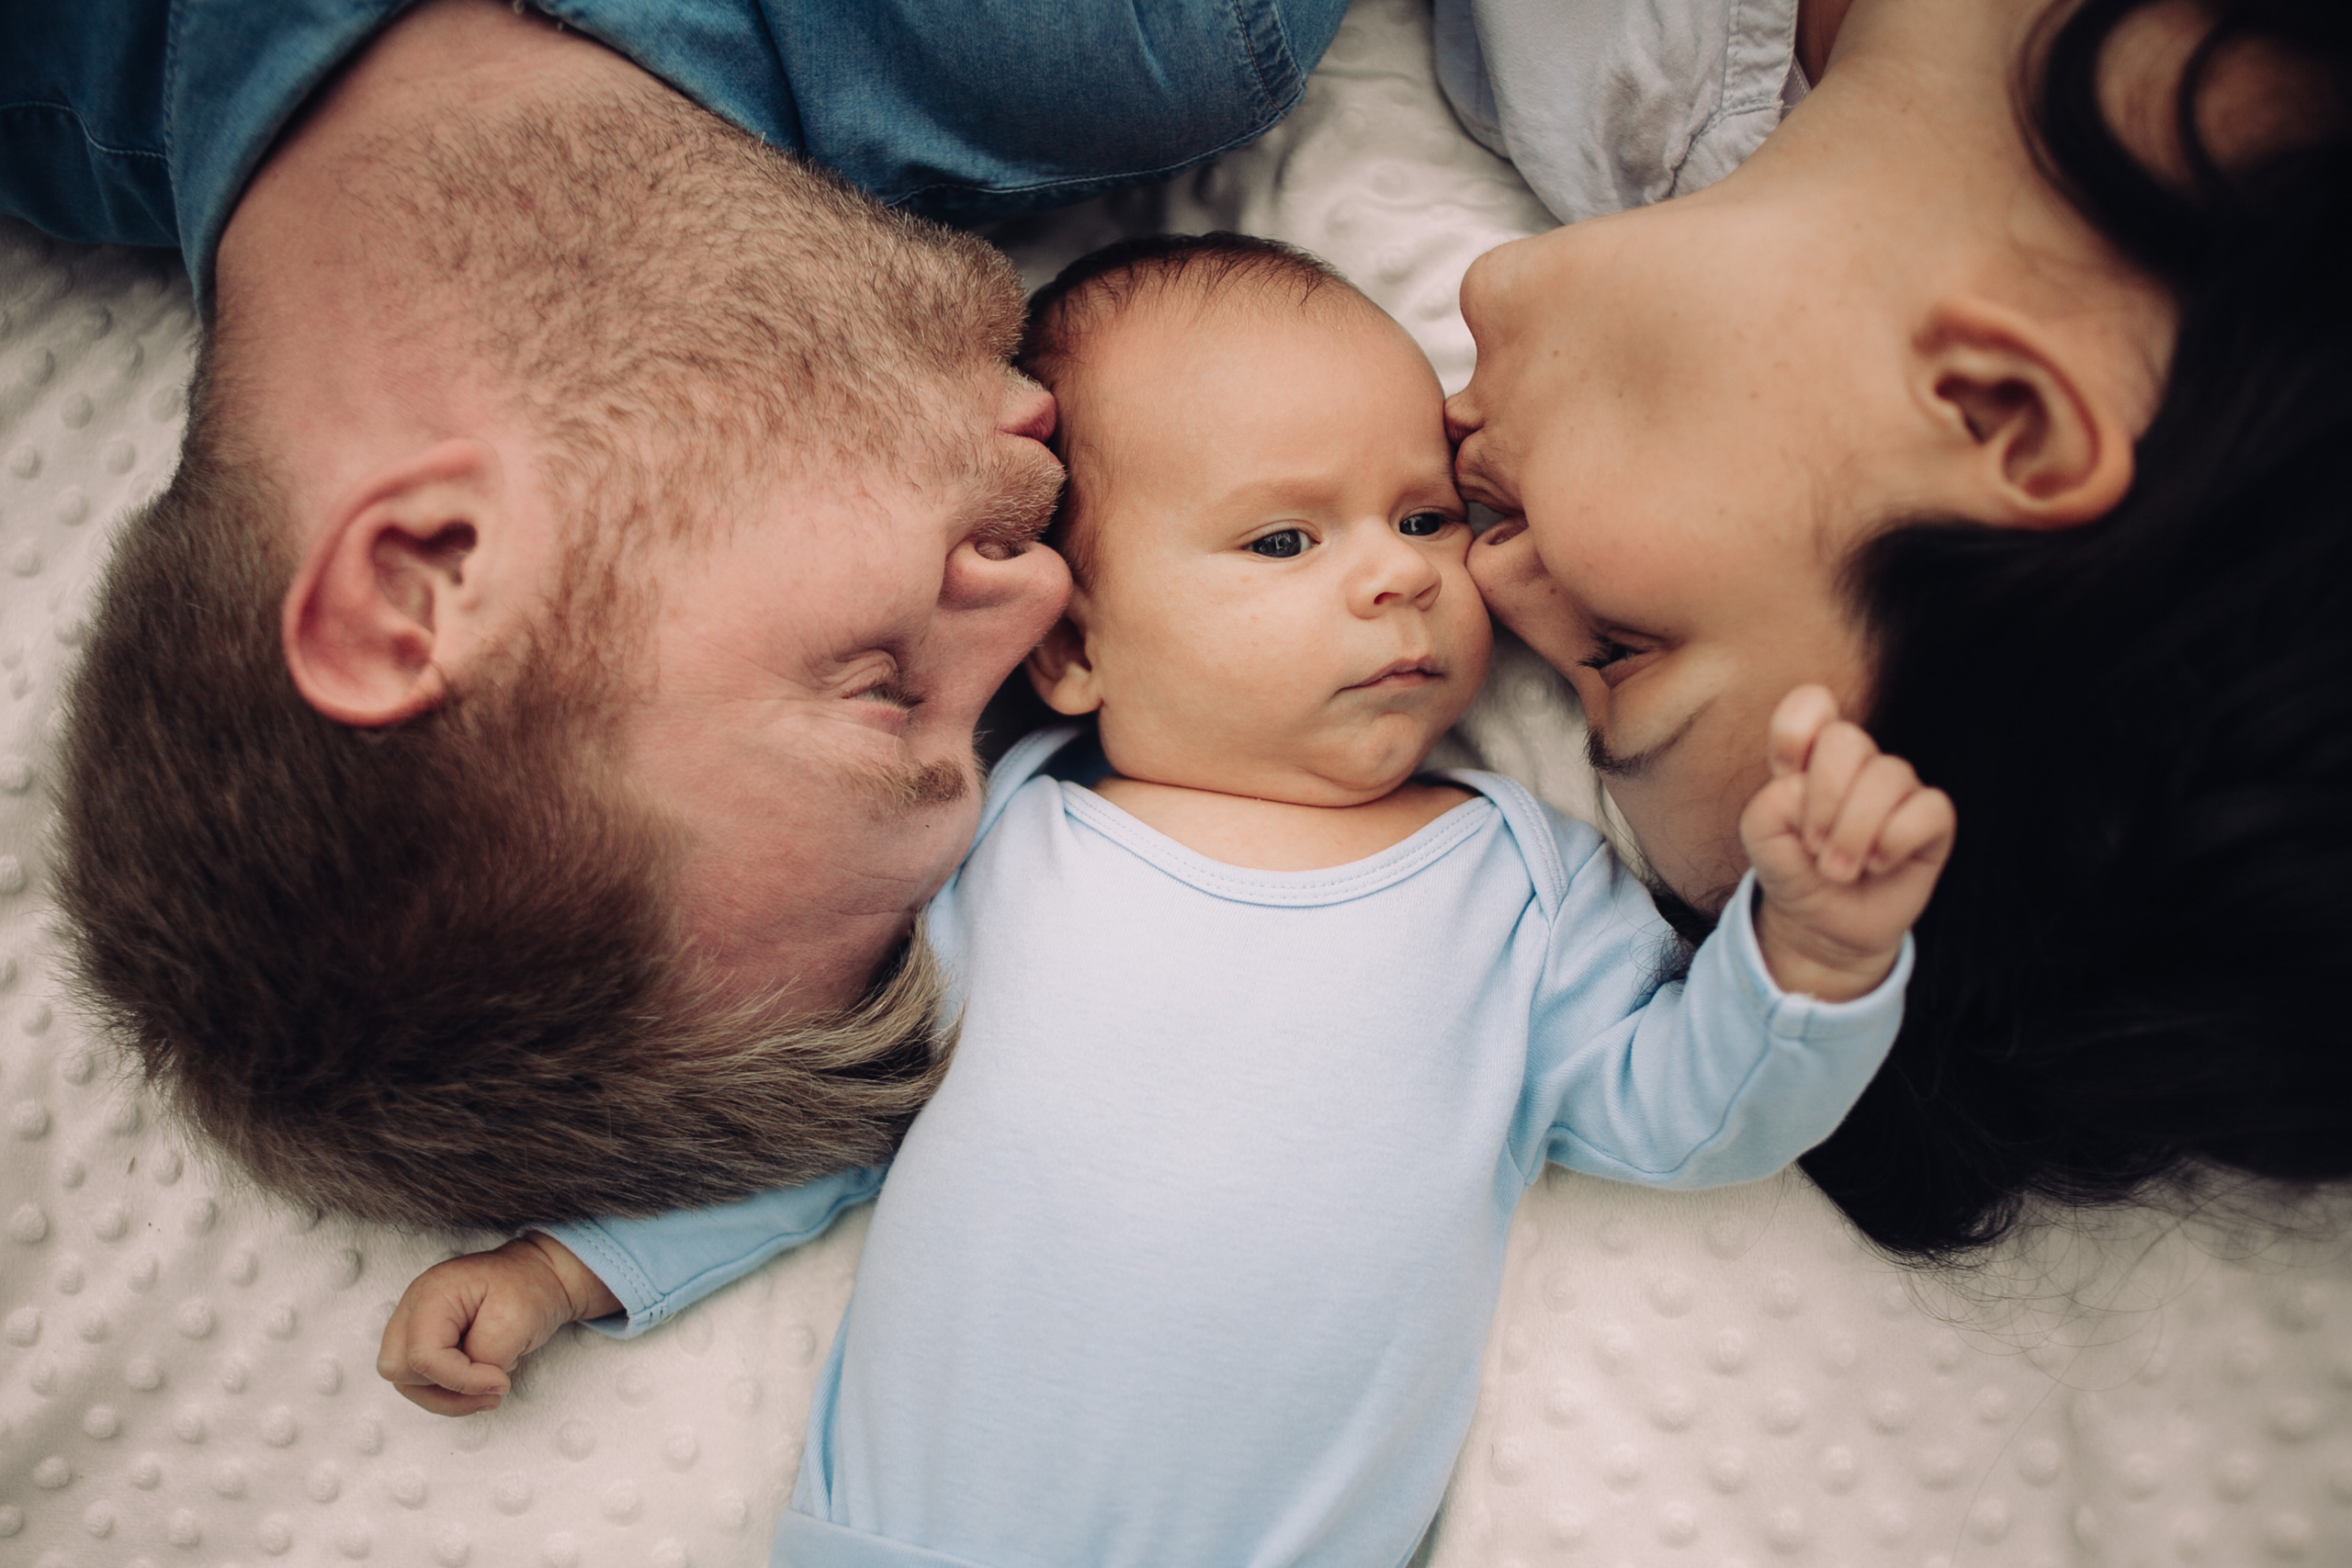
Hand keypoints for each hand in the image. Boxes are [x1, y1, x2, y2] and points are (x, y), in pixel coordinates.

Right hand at [375, 1233, 620, 1415]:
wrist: (537, 1275)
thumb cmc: (529, 1287)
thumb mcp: (518, 1318)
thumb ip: (487, 1355)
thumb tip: (472, 1382)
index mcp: (433, 1294)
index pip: (423, 1355)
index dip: (461, 1380)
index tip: (501, 1382)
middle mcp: (414, 1307)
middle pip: (399, 1369)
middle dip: (445, 1388)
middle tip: (493, 1385)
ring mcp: (414, 1324)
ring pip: (405, 1381)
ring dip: (448, 1395)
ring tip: (491, 1386)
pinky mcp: (423, 1340)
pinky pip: (419, 1381)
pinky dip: (448, 1392)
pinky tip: (480, 1384)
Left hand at [1740, 686, 1955, 1001]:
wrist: (1823, 926)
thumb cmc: (1794, 872)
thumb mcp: (1761, 842)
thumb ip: (1768, 808)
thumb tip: (1806, 792)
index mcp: (1812, 757)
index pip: (1812, 703)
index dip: (1796, 732)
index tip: (1785, 775)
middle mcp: (1858, 764)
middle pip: (1847, 739)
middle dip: (1824, 799)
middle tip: (1814, 845)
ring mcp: (1898, 789)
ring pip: (1888, 774)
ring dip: (1854, 833)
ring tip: (1839, 869)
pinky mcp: (1932, 820)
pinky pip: (1929, 808)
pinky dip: (1895, 841)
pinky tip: (1879, 864)